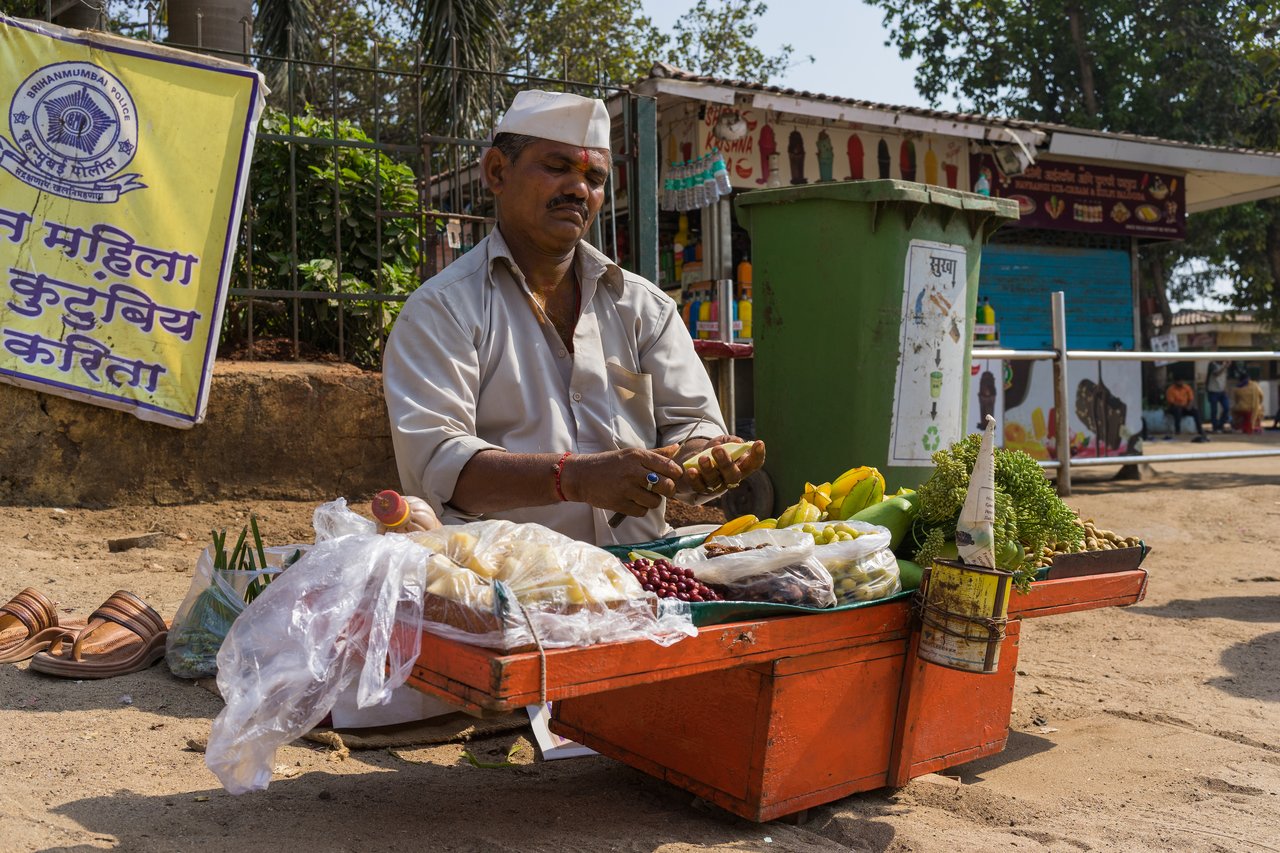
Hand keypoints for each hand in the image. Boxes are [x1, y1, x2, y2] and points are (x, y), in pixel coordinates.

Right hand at [561, 447, 683, 517]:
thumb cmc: (610, 464)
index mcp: (638, 456)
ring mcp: (626, 488)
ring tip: (644, 495)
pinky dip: (640, 509)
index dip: (676, 474)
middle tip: (662, 489)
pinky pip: (642, 511)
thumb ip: (655, 453)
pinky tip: (633, 502)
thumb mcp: (631, 454)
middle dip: (668, 490)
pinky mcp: (619, 503)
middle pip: (667, 485)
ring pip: (655, 501)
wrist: (582, 475)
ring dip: (653, 501)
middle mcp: (633, 471)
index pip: (669, 466)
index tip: (673, 476)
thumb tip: (677, 448)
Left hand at [678, 437, 765, 496]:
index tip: (759, 443)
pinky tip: (691, 470)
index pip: (754, 464)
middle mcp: (731, 478)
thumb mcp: (724, 441)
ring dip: (708, 470)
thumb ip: (731, 441)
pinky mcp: (700, 488)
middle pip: (733, 476)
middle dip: (726, 463)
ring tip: (702, 458)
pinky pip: (697, 486)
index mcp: (741, 466)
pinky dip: (694, 479)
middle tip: (717, 449)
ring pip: (714, 482)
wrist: (695, 458)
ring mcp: (716, 486)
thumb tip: (738, 443)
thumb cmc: (715, 449)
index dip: (758, 455)